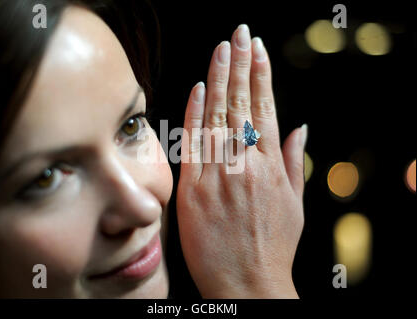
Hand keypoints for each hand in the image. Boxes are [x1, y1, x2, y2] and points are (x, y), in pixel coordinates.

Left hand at [176, 24, 306, 297]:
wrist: (246, 283)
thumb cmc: (272, 246)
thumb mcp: (295, 204)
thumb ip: (294, 162)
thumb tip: (301, 128)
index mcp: (271, 166)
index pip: (266, 108)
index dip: (261, 76)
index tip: (258, 50)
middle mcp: (246, 163)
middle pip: (241, 104)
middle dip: (240, 65)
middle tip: (239, 33)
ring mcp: (219, 174)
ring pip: (217, 116)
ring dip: (218, 79)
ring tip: (221, 49)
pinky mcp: (194, 188)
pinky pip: (193, 143)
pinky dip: (195, 113)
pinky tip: (197, 88)